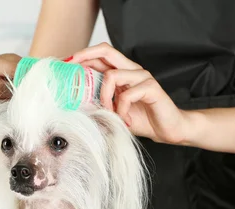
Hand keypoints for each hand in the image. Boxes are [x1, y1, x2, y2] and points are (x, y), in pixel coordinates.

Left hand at [70, 43, 190, 144]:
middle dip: (85, 56)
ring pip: (112, 75)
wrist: (168, 130)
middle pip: (106, 51)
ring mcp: (142, 77)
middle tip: (71, 67)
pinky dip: (121, 109)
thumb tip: (75, 105)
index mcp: (122, 73)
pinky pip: (127, 94)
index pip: (100, 56)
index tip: (65, 64)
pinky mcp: (151, 88)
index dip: (82, 56)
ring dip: (104, 97)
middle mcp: (132, 70)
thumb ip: (99, 105)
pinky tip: (125, 120)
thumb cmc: (143, 120)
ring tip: (109, 113)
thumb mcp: (114, 112)